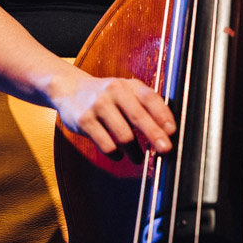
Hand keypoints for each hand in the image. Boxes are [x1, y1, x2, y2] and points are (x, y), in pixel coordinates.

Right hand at [52, 68, 175, 159]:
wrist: (69, 89)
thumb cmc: (105, 96)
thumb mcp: (125, 92)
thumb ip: (144, 106)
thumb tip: (167, 131)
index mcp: (128, 85)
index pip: (150, 98)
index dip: (163, 115)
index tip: (172, 131)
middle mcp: (114, 92)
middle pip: (138, 117)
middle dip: (155, 135)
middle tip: (166, 150)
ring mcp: (98, 106)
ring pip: (123, 135)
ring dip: (135, 151)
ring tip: (139, 158)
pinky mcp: (84, 121)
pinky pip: (106, 144)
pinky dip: (116, 153)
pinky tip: (118, 154)